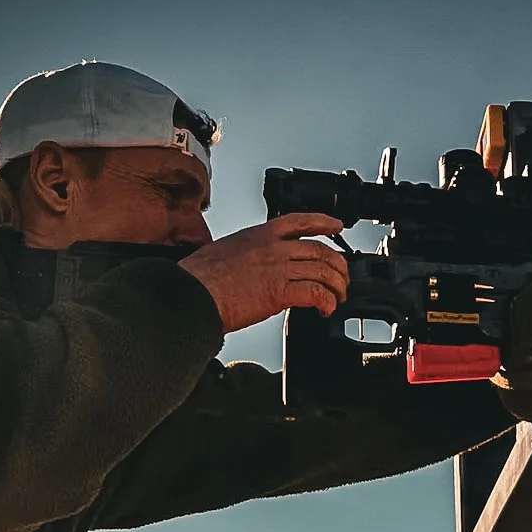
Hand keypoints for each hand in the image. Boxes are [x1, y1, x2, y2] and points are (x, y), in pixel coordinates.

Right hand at [178, 213, 349, 332]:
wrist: (190, 293)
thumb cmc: (197, 278)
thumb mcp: (224, 252)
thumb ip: (246, 256)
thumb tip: (251, 269)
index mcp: (258, 235)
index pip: (298, 221)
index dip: (323, 222)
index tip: (337, 226)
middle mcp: (272, 248)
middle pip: (320, 250)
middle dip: (338, 266)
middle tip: (341, 279)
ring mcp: (277, 268)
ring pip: (323, 271)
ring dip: (336, 287)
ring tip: (337, 298)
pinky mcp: (279, 292)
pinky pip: (316, 293)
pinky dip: (326, 302)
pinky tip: (325, 310)